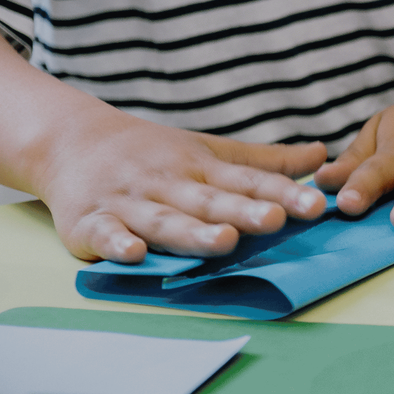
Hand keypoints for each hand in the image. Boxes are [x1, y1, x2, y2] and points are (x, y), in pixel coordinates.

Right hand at [35, 108, 328, 263]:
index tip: (316, 205)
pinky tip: (134, 253)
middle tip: (276, 220)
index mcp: (201, 169)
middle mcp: (169, 184)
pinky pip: (104, 234)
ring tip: (223, 242)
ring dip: (192, 232)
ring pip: (164, 220)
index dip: (283, 193)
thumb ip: (266, 163)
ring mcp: (129, 203)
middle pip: (210, 201)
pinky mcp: (90, 222)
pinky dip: (117, 243)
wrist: (70, 139)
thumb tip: (323, 156)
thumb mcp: (211, 151)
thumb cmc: (154, 154)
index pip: (248, 182)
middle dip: (243, 212)